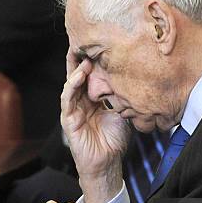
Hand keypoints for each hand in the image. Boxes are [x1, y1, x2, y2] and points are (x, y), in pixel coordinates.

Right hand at [61, 48, 129, 202]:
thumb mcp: (123, 111)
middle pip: (78, 74)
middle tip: (83, 38)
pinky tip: (79, 74)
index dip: (93, 59)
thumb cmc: (115, 139)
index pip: (91, 74)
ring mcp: (73, 109)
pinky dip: (72, 85)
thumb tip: (134, 75)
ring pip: (71, 83)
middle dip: (79, 57)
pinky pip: (68, 99)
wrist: (108, 163)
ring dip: (76, 68)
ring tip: (82, 53)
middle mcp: (81, 101)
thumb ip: (122, 95)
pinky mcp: (68, 120)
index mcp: (93, 98)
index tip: (100, 41)